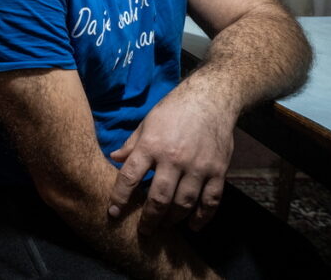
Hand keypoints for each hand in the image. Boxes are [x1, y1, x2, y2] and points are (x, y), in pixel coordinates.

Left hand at [107, 87, 233, 234]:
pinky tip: (193, 226)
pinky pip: (210, 201)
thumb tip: (113, 159)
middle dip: (149, 219)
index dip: (119, 197)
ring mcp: (198, 166)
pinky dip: (202, 218)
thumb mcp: (147, 123)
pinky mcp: (218, 171)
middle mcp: (173, 158)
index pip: (130, 176)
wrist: (210, 99)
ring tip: (164, 226)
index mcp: (151, 145)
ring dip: (172, 220)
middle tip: (143, 231)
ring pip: (184, 204)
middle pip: (158, 198)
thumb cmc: (173, 110)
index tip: (113, 212)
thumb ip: (131, 144)